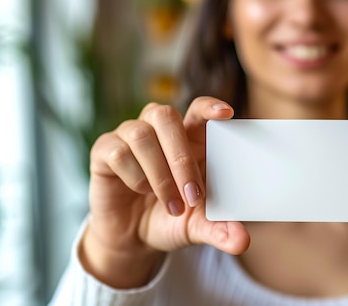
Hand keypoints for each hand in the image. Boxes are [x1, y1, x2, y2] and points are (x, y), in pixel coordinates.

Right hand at [81, 97, 249, 287]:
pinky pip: (118, 151)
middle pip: (166, 116)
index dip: (209, 106)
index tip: (227, 113)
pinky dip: (135, 175)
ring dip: (160, 174)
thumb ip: (219, 230)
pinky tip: (141, 191)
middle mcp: (158, 130)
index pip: (198, 109)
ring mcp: (129, 137)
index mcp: (189, 138)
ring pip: (142, 135)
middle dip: (181, 157)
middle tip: (194, 196)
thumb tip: (241, 241)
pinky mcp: (105, 151)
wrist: (133, 238)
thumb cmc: (171, 219)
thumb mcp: (197, 227)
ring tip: (171, 206)